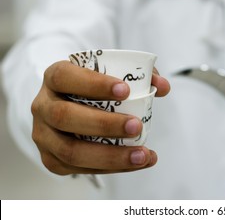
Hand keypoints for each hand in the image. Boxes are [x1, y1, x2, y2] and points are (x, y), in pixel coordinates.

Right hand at [31, 60, 169, 174]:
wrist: (69, 105)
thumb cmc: (93, 88)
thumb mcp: (111, 74)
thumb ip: (140, 75)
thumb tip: (163, 86)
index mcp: (56, 78)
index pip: (65, 77)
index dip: (94, 84)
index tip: (126, 90)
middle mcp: (43, 106)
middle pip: (65, 116)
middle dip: (104, 124)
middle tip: (137, 126)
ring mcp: (44, 135)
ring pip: (69, 151)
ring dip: (110, 156)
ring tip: (142, 154)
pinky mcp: (51, 159)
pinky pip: (78, 169)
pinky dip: (111, 168)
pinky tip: (135, 163)